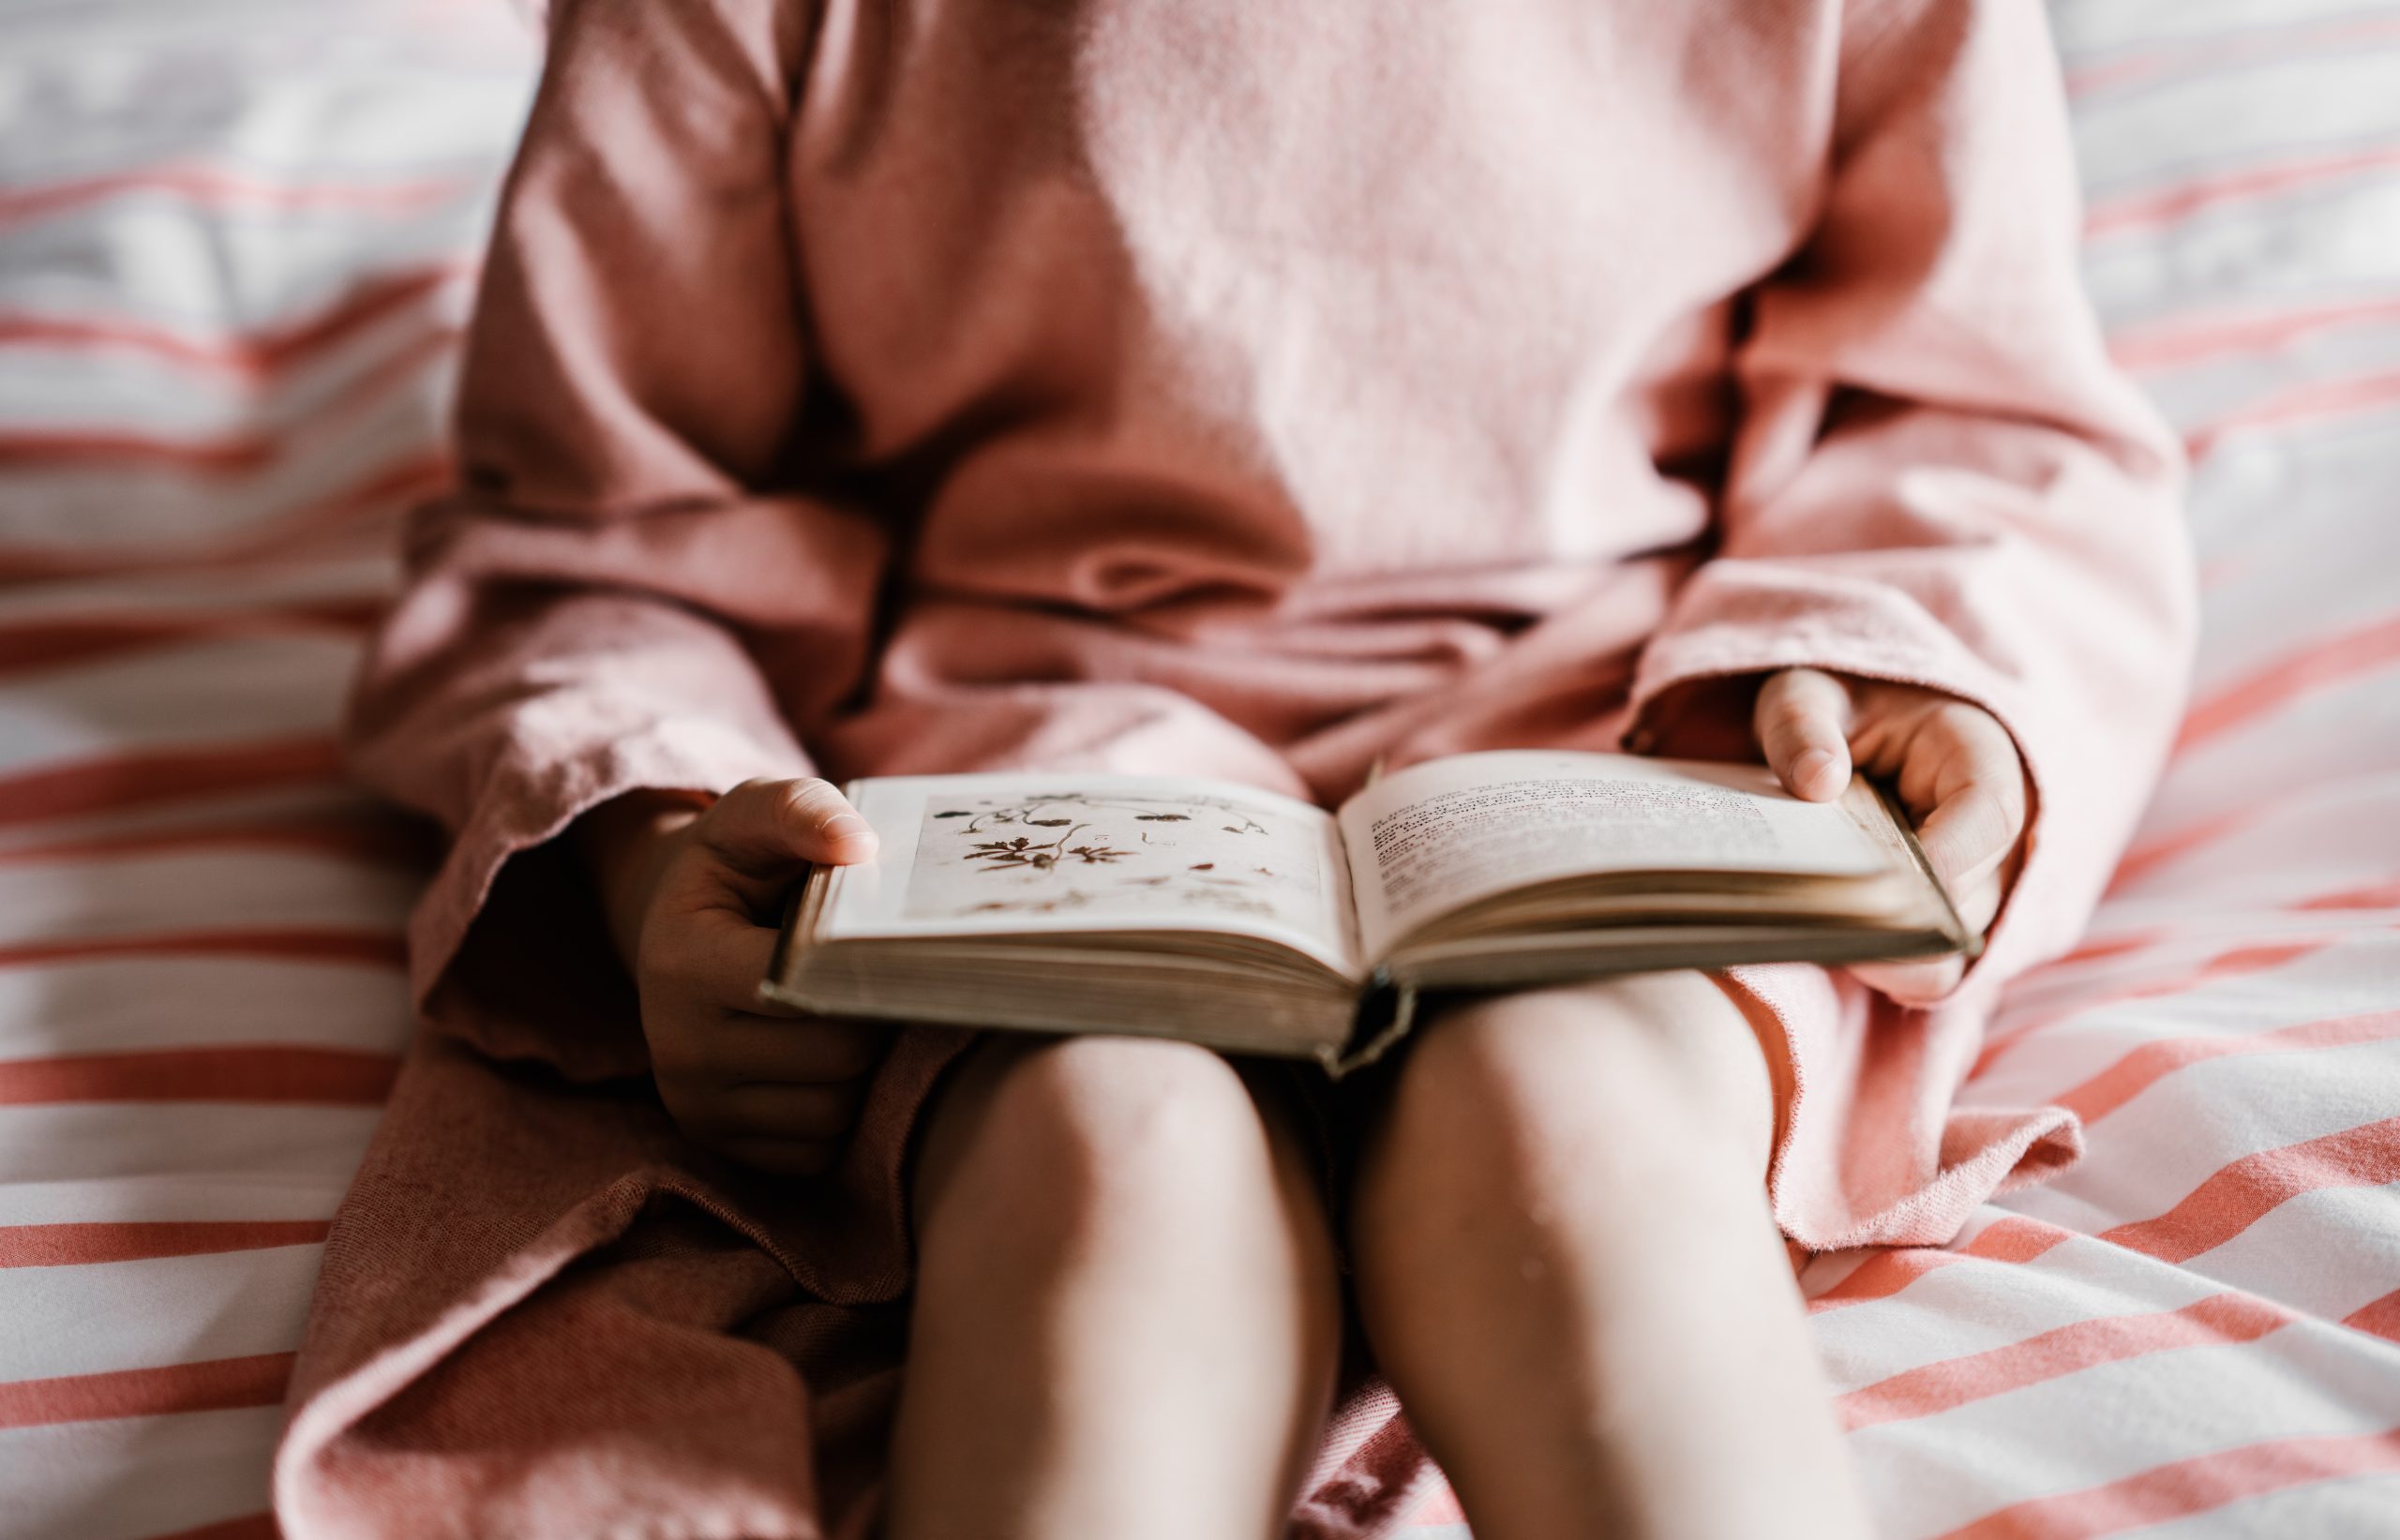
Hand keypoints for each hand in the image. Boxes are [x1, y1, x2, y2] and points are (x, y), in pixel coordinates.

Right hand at [575, 778, 886, 1173]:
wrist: (677, 932)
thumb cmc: (735, 870)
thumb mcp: (755, 819)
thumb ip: (803, 813)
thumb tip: (860, 847)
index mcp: (682, 962)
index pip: (809, 989)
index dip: (863, 968)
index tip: (876, 941)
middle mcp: (676, 1048)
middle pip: (836, 1059)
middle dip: (872, 1019)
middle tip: (875, 980)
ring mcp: (694, 1107)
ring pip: (834, 1112)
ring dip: (863, 1071)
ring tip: (847, 1016)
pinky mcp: (717, 1146)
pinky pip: (818, 1152)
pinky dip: (838, 1112)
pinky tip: (826, 1062)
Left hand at [1753, 668, 2030, 1003]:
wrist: (1868, 731)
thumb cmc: (1844, 708)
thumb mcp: (1811, 692)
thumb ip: (1802, 725)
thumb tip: (1814, 780)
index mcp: (1981, 758)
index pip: (1988, 818)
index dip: (1940, 860)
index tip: (1874, 885)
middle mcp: (2004, 835)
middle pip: (1971, 904)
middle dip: (1897, 922)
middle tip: (1817, 921)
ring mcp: (1987, 888)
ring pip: (1955, 954)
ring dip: (1888, 956)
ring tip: (1818, 932)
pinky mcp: (1956, 927)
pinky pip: (1934, 974)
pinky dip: (1885, 970)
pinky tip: (1831, 945)